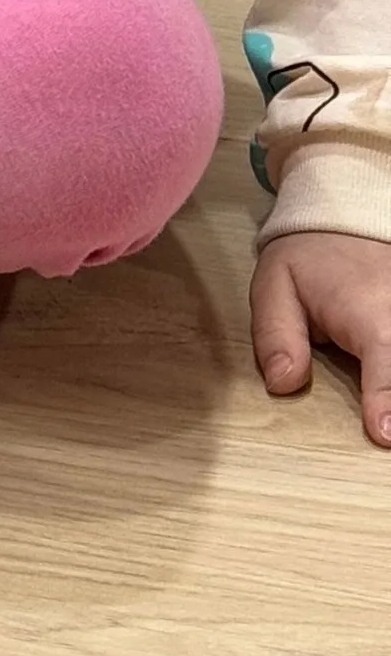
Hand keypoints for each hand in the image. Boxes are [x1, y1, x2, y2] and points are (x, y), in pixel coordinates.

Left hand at [250, 230, 390, 445]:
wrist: (350, 219)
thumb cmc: (310, 257)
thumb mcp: (275, 286)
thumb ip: (277, 336)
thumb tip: (282, 384)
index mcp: (369, 313)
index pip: (385, 363)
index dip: (386, 401)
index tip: (384, 434)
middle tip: (387, 436)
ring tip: (388, 422)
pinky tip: (390, 401)